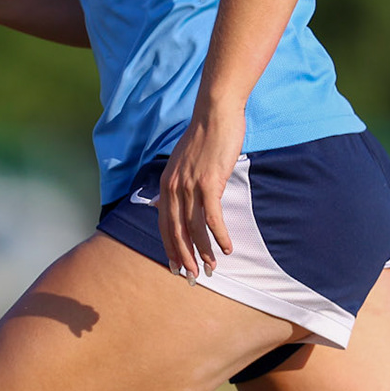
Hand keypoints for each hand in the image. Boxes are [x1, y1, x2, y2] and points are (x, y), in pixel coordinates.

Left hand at [156, 103, 244, 279]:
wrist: (215, 114)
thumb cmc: (203, 138)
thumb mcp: (181, 163)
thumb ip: (174, 185)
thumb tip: (162, 204)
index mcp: (166, 184)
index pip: (163, 224)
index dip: (169, 248)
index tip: (175, 266)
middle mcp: (173, 187)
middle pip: (175, 231)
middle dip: (184, 257)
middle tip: (193, 276)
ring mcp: (189, 185)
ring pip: (194, 228)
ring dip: (203, 251)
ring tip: (212, 268)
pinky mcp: (208, 182)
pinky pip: (212, 217)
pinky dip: (219, 236)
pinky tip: (227, 248)